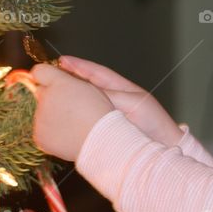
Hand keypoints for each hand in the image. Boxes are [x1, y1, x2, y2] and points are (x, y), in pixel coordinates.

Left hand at [31, 63, 113, 161]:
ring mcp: (40, 118)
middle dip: (50, 97)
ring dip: (51, 115)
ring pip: (40, 112)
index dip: (46, 76)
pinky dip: (51, 132)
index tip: (50, 81)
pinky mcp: (39, 136)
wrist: (101, 140)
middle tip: (69, 107)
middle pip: (40, 92)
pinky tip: (66, 134)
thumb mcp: (88, 85)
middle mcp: (45, 98)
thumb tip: (48, 76)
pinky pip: (41, 130)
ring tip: (72, 123)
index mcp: (59, 82)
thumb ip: (66, 78)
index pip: (40, 71)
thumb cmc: (99, 113)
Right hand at [57, 55, 184, 146]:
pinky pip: (86, 122)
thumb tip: (86, 93)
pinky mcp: (104, 131)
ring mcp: (108, 116)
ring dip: (70, 99)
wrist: (162, 150)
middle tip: (49, 76)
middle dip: (70, 80)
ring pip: (85, 104)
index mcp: (122, 89)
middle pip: (87, 87)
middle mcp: (113, 100)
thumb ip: (110, 97)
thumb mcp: (132, 104)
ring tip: (51, 95)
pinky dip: (74, 119)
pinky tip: (61, 120)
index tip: (61, 61)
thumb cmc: (154, 124)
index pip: (97, 73)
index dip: (79, 66)